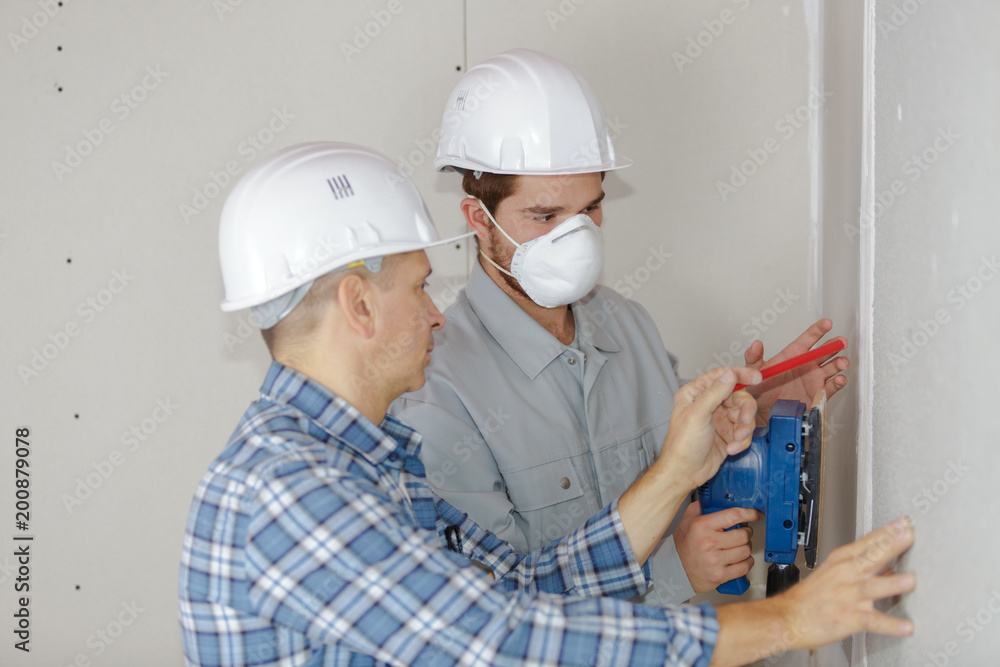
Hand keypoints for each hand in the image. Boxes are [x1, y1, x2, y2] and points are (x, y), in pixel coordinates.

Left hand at [658, 366, 760, 488]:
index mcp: (696, 394)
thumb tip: (729, 375)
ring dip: (744, 428)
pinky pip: (744, 432)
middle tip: (745, 421)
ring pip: (744, 415)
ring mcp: (719, 419)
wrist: (685, 472)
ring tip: (736, 439)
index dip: (740, 374)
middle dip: (745, 410)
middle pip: (738, 397)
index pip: (721, 376)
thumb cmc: (683, 444)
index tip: (757, 378)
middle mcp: (709, 404)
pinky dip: (741, 441)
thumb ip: (714, 393)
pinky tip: (731, 449)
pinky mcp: (727, 434)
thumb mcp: (698, 414)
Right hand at [674, 501, 761, 592]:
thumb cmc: (683, 545)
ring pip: (746, 551)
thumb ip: (700, 507)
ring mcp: (714, 560)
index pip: (733, 515)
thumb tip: (715, 498)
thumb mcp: (687, 520)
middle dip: (746, 533)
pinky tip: (739, 559)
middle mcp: (708, 543)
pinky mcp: (720, 575)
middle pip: (743, 535)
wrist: (676, 569)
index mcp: (702, 526)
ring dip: (745, 549)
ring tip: (738, 547)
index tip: (756, 514)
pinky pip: (744, 567)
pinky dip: (746, 563)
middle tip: (740, 534)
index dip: (749, 514)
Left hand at [744, 319, 848, 425]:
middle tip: (841, 342)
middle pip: (825, 352)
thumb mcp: (754, 371)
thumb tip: (756, 344)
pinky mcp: (818, 395)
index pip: (808, 339)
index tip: (827, 323)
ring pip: (832, 367)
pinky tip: (839, 379)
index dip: (818, 330)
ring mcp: (814, 379)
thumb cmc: (759, 389)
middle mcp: (807, 365)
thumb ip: (754, 357)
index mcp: (793, 355)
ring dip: (839, 363)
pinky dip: (838, 383)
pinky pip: (832, 387)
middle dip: (835, 345)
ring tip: (842, 362)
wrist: (762, 412)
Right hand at [775, 517, 915, 650]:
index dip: (887, 532)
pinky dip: (889, 624)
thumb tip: (890, 566)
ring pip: (871, 587)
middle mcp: (845, 575)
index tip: (905, 523)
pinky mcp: (848, 618)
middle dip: (890, 545)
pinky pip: (871, 621)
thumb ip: (863, 569)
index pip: (867, 542)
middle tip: (908, 534)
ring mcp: (846, 596)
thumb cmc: (810, 596)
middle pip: (870, 557)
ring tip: (910, 579)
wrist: (787, 618)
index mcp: (841, 561)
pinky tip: (906, 626)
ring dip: (890, 583)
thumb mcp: (833, 573)